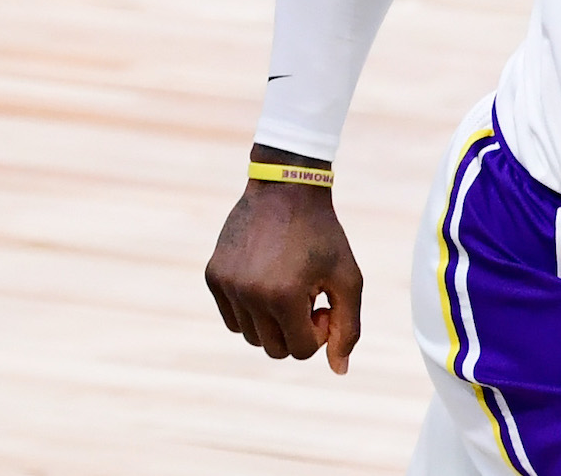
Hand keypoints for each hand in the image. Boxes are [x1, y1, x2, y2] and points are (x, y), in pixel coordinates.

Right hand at [204, 156, 363, 373]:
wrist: (286, 189)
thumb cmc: (323, 235)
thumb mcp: (348, 278)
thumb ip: (348, 327)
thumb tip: (339, 370)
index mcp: (284, 296)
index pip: (301, 350)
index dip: (319, 332)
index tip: (324, 302)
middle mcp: (249, 294)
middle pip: (273, 349)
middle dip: (295, 332)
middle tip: (308, 298)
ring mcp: (227, 285)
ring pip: (250, 336)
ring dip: (272, 322)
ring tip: (287, 288)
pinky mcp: (213, 275)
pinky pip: (232, 317)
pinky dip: (250, 310)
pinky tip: (267, 280)